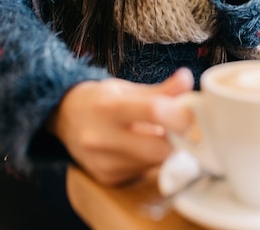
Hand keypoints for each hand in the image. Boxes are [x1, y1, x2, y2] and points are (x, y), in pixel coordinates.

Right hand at [47, 68, 193, 185]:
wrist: (66, 118)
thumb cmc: (100, 100)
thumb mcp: (126, 88)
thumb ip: (161, 89)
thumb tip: (187, 80)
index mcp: (108, 107)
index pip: (154, 111)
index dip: (181, 115)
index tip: (192, 114)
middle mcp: (102, 138)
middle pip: (159, 148)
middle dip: (179, 141)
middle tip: (186, 130)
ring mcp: (104, 163)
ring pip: (155, 164)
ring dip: (167, 152)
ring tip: (162, 135)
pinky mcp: (109, 179)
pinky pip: (144, 173)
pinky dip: (152, 161)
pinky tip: (143, 148)